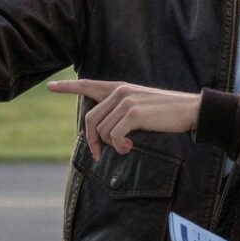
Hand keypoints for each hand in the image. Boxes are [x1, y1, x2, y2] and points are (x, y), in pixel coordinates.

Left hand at [47, 77, 198, 156]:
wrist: (189, 110)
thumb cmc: (165, 112)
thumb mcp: (139, 107)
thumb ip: (119, 113)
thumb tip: (104, 135)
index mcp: (119, 88)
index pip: (88, 85)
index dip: (67, 87)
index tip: (50, 87)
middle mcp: (119, 91)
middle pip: (90, 119)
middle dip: (91, 141)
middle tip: (98, 156)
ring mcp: (126, 101)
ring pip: (101, 131)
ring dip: (111, 146)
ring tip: (127, 147)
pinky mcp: (133, 113)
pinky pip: (114, 136)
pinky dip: (120, 146)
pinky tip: (131, 147)